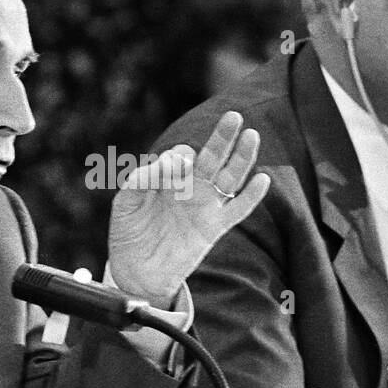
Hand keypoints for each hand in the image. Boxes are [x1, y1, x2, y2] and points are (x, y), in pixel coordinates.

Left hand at [107, 111, 269, 306]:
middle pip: (212, 156)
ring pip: (229, 177)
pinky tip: (262, 180)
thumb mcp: (125, 202)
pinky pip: (238, 210)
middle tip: (233, 116)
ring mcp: (205, 205)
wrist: (136, 271)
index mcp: (168, 177)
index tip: (172, 170)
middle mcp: (190, 187)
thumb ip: (140, 180)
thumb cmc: (128, 233)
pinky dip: (251, 196)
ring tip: (251, 135)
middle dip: (222, 136)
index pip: (182, 155)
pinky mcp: (214, 227)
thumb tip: (165, 166)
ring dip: (241, 157)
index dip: (179, 158)